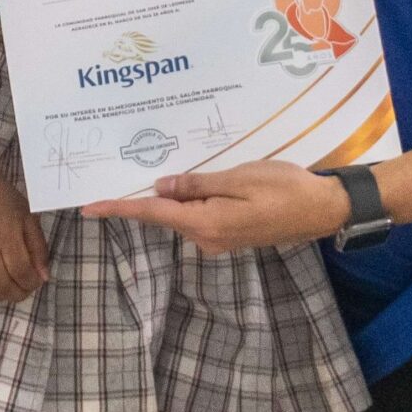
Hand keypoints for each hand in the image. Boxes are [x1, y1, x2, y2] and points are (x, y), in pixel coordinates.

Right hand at [0, 172, 46, 302]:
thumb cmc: (2, 198)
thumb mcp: (28, 216)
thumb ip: (38, 247)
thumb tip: (43, 276)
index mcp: (7, 236)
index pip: (22, 272)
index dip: (32, 283)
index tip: (36, 280)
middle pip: (2, 285)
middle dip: (19, 293)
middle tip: (24, 288)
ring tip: (7, 288)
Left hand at [86, 162, 348, 255]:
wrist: (322, 209)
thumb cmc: (285, 188)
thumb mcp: (238, 178)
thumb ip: (196, 185)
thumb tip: (159, 188)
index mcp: (206, 223)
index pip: (152, 214)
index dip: (119, 208)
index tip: (89, 208)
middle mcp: (207, 238)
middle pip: (164, 215)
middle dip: (140, 197)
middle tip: (116, 174)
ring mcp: (219, 239)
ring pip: (182, 215)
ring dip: (167, 197)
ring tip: (151, 171)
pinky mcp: (230, 234)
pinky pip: (199, 216)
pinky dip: (188, 201)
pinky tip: (186, 184)